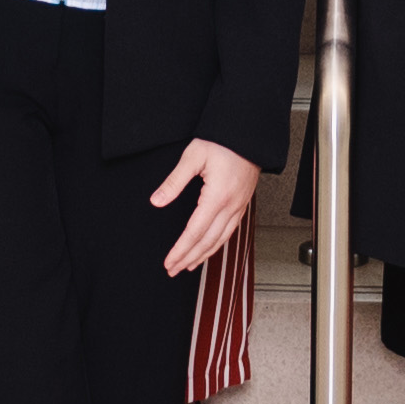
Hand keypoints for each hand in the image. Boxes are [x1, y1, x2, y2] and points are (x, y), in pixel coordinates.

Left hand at [150, 138, 262, 279]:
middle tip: (173, 270)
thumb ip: (174, 181)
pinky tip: (209, 248)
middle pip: (208, 241)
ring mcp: (239, 206)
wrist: (248, 134)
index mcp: (217, 197)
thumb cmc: (221, 142)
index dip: (181, 250)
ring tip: (188, 265)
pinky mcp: (242, 203)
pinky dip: (217, 244)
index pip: (195, 232)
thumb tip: (156, 201)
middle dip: (189, 258)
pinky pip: (230, 231)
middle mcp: (231, 206)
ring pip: (221, 239)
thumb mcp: (193, 156)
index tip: (168, 262)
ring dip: (203, 255)